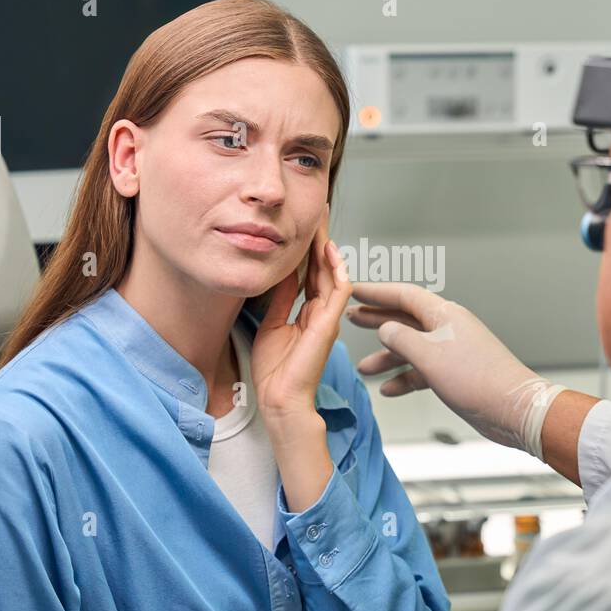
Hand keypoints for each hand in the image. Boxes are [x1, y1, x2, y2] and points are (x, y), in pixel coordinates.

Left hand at [251, 203, 352, 421]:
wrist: (279, 399)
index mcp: (308, 314)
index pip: (312, 274)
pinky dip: (337, 270)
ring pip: (333, 274)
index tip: (305, 226)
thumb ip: (281, 300)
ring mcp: (328, 318)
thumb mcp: (271, 324)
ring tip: (323, 223)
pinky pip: (340, 291)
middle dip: (321, 239)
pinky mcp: (329, 324)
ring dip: (328, 248)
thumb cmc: (275, 372)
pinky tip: (330, 252)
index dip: (309, 249)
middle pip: (324, 268)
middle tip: (320, 212)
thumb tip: (282, 274)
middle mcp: (321, 313)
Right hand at [345, 282, 560, 452]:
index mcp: (444, 315)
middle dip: (377, 319)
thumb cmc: (478, 379)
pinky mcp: (454, 374)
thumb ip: (401, 339)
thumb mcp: (429, 356)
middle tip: (351, 317)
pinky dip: (404, 378)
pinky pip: (422, 370)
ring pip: (411, 348)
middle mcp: (447, 329)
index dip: (377, 292)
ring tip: (362, 367)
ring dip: (386, 358)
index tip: (355, 290)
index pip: (403, 295)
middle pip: (405, 318)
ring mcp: (451, 352)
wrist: (513, 409)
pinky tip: (388, 389)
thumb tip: (385, 329)